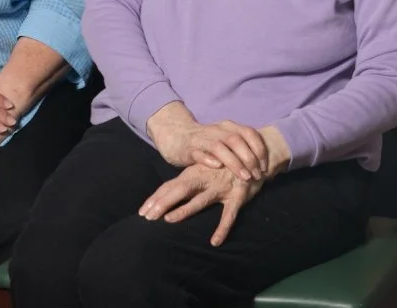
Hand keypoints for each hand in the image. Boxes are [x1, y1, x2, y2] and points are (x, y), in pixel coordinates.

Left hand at [139, 164, 264, 246]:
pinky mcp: (237, 196)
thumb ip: (188, 180)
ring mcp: (220, 187)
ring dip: (184, 210)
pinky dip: (222, 228)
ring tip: (169, 220)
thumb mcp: (204, 169)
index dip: (156, 198)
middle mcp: (204, 178)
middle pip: (179, 190)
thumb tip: (168, 192)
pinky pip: (228, 215)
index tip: (142, 212)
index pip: (170, 186)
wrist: (253, 155)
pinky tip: (214, 241)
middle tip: (147, 217)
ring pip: (199, 200)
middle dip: (162, 203)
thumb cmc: (224, 166)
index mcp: (194, 173)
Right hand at [148, 105, 269, 180]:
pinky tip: (217, 166)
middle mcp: (217, 130)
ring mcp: (202, 138)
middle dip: (249, 158)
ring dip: (234, 162)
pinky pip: (199, 153)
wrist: (178, 136)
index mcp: (228, 126)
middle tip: (256, 175)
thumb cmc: (207, 142)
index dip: (259, 149)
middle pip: (236, 140)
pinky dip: (209, 159)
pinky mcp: (189, 149)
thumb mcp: (226, 139)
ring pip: (219, 147)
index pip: (249, 133)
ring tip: (244, 176)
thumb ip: (242, 146)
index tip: (265, 166)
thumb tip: (264, 162)